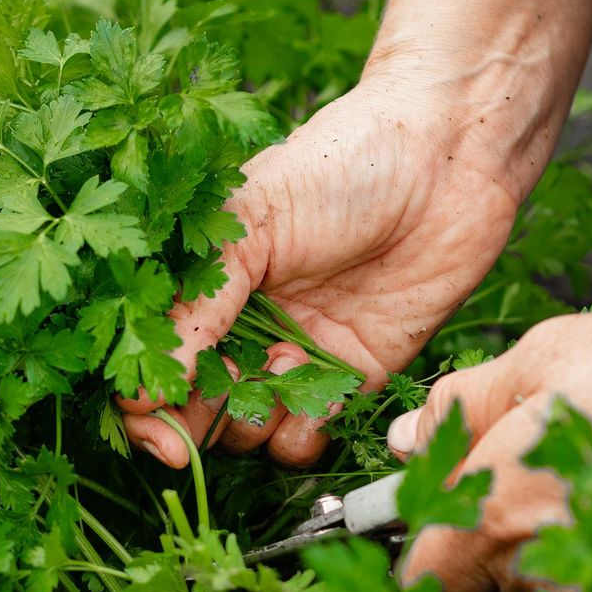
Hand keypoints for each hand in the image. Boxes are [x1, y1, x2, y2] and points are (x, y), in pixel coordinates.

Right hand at [118, 80, 524, 468]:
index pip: (155, 355)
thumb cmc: (341, 165)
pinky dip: (304, 432)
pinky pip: (308, 435)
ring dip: (253, 420)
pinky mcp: (352, 374)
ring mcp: (297, 353)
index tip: (151, 425)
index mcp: (206, 282)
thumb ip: (198, 305)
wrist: (448, 156)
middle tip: (193, 432)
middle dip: (189, 426)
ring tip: (285, 367)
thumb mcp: (252, 220)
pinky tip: (322, 396)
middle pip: (193, 405)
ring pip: (247, 429)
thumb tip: (143, 391)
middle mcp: (244, 325)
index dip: (144, 401)